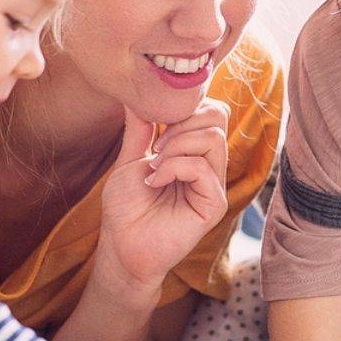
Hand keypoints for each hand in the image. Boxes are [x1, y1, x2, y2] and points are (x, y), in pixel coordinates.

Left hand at [94, 101, 231, 294]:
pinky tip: (155, 181)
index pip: (210, 110)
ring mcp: (214, 184)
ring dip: (177, 144)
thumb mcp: (130, 159)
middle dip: (182, 122)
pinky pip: (202, 168)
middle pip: (218, 116)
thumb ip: (141, 128)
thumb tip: (139, 94)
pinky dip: (174, 167)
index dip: (185, 107)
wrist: (122, 246)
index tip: (154, 125)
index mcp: (195, 152)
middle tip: (156, 145)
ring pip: (213, 138)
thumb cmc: (126, 208)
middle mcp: (210, 165)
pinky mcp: (214, 203)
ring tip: (154, 165)